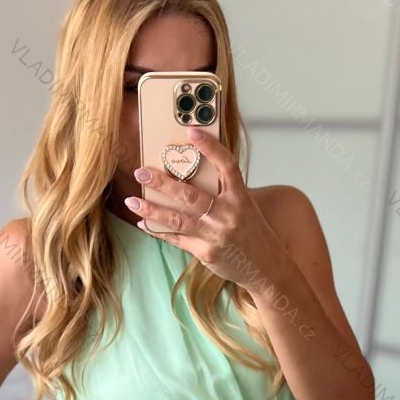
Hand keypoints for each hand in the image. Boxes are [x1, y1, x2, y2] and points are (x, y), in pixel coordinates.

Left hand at [129, 126, 284, 290]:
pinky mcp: (207, 252)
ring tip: (132, 200)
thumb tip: (187, 177)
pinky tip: (143, 223)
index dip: (210, 147)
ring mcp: (216, 234)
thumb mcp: (245, 206)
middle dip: (162, 182)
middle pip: (191, 194)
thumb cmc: (252, 232)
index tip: (191, 131)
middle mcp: (229, 214)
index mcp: (240, 197)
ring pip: (178, 219)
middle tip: (141, 171)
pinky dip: (158, 231)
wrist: (267, 267)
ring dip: (152, 209)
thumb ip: (222, 192)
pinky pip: (178, 239)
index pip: (227, 165)